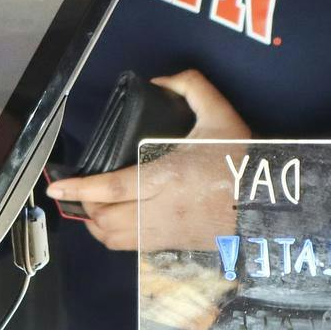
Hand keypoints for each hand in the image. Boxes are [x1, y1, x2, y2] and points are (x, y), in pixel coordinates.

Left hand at [44, 69, 251, 251]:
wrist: (273, 205)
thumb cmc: (243, 161)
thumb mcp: (221, 114)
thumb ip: (192, 87)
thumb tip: (161, 80)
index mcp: (168, 177)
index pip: (113, 188)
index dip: (81, 188)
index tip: (56, 185)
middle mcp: (161, 210)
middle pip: (106, 219)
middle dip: (85, 207)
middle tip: (77, 190)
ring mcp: (166, 233)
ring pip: (114, 239)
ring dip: (96, 225)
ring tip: (91, 207)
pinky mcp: (173, 246)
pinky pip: (131, 249)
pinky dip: (113, 237)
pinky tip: (114, 221)